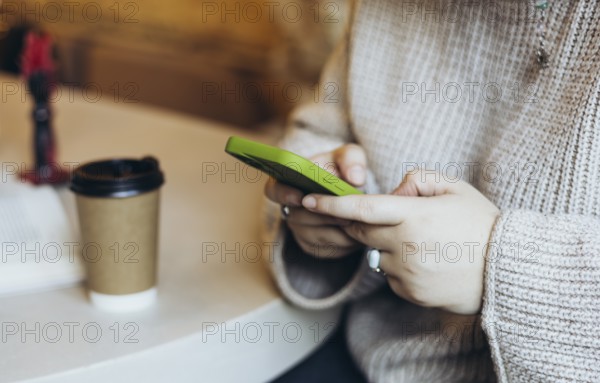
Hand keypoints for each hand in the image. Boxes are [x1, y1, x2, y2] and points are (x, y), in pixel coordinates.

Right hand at [265, 144, 367, 257]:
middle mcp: (289, 207)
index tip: (300, 197)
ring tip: (355, 224)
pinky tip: (355, 235)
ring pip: (312, 235)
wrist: (352, 193)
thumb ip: (351, 160)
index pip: (273, 190)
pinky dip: (341, 243)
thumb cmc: (343, 170)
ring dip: (334, 231)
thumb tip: (355, 177)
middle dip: (321, 217)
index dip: (283, 194)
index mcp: (289, 181)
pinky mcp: (312, 245)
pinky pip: (323, 249)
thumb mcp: (349, 157)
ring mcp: (299, 228)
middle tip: (345, 216)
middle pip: (296, 217)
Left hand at [301, 170, 499, 313]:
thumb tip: (392, 191)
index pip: (361, 207)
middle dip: (359, 221)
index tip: (308, 198)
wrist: (506, 271)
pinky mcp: (408, 292)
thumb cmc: (481, 224)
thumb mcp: (455, 188)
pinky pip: (390, 274)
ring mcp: (405, 272)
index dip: (331, 203)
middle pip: (361, 231)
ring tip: (424, 241)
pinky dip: (399, 264)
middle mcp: (404, 245)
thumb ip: (417, 180)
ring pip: (376, 253)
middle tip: (383, 217)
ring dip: (386, 244)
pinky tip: (427, 260)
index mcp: (414, 215)